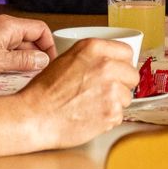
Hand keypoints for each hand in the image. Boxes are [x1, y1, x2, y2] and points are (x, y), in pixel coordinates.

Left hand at [0, 15, 53, 80]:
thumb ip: (24, 61)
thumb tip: (44, 61)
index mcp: (9, 26)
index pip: (40, 30)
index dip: (49, 46)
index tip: (50, 64)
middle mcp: (3, 28)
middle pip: (30, 41)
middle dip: (35, 59)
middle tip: (36, 77)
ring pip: (17, 50)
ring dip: (21, 65)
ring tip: (21, 81)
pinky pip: (5, 55)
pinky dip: (9, 66)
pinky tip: (6, 79)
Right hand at [17, 39, 140, 149]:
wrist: (35, 116)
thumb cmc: (45, 92)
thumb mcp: (67, 59)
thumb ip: (93, 57)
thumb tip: (112, 62)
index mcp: (94, 49)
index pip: (127, 52)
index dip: (121, 64)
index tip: (117, 72)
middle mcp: (106, 66)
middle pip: (132, 75)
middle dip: (121, 85)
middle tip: (103, 92)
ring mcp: (111, 90)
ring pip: (127, 97)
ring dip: (114, 103)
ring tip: (92, 105)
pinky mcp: (112, 113)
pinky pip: (119, 116)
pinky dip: (108, 119)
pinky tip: (90, 116)